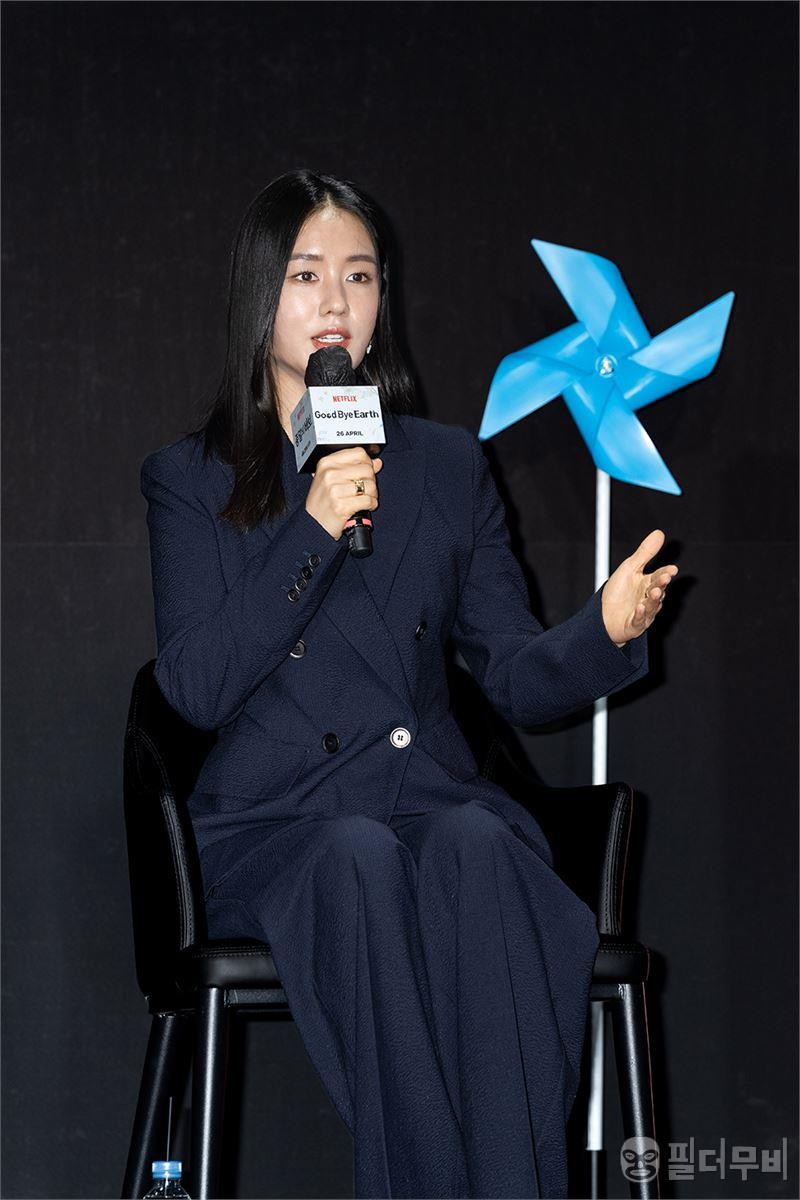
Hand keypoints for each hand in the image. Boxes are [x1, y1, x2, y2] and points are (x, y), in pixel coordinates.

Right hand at [305, 446, 382, 540]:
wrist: (313, 524)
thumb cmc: (322, 502)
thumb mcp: (332, 480)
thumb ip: (355, 468)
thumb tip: (377, 462)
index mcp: (327, 463)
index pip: (359, 453)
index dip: (368, 463)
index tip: (366, 472)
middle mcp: (330, 474)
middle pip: (367, 469)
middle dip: (371, 481)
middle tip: (366, 489)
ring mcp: (335, 490)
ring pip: (370, 485)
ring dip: (373, 494)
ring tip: (365, 498)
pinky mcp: (341, 506)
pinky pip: (368, 500)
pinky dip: (371, 505)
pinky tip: (365, 507)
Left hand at [601, 529, 678, 646]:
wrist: (603, 615)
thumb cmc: (617, 591)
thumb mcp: (629, 568)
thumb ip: (645, 553)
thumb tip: (660, 533)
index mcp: (647, 583)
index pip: (659, 576)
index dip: (666, 573)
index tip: (672, 569)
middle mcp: (648, 598)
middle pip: (657, 590)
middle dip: (661, 584)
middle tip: (665, 577)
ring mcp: (644, 613)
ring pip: (651, 606)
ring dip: (653, 599)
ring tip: (654, 591)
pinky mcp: (635, 625)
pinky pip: (638, 620)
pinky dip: (639, 614)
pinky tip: (639, 607)